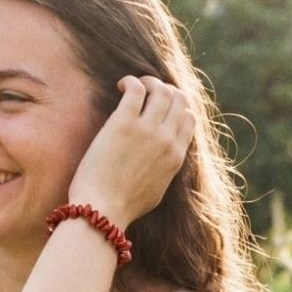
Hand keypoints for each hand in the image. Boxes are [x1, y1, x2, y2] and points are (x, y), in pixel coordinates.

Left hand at [67, 75, 194, 227]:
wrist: (103, 210)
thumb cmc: (124, 206)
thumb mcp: (157, 190)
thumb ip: (165, 170)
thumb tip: (164, 161)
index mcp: (176, 156)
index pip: (188, 119)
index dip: (177, 108)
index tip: (161, 108)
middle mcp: (166, 139)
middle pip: (178, 99)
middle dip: (165, 90)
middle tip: (147, 92)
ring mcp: (147, 129)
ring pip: (160, 89)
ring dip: (149, 81)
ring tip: (133, 85)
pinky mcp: (124, 123)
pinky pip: (136, 88)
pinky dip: (130, 81)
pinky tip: (120, 85)